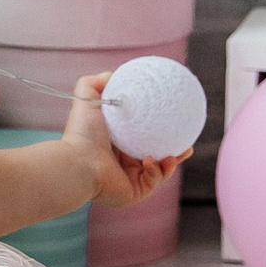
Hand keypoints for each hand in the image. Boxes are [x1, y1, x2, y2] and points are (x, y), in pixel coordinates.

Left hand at [65, 71, 192, 210]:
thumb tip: (111, 73)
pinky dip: (157, 172)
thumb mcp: (87, 100)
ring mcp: (129, 180)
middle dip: (173, 152)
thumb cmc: (81, 133)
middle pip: (156, 159)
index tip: (173, 123)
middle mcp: (123, 165)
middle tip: (187, 143)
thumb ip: (94, 83)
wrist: (78, 162)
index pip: (142, 141)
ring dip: (171, 163)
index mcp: (116, 146)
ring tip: (180, 152)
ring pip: (160, 173)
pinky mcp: (133, 193)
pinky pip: (154, 182)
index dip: (158, 134)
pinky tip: (152, 160)